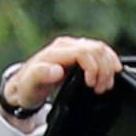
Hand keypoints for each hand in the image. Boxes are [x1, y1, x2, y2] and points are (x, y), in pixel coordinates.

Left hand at [1, 36, 122, 114]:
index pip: (84, 53)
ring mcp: (74, 48)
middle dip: (104, 70)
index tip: (92, 86)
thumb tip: (57, 70)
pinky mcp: (81, 53)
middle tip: (101, 89)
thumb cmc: (28, 88)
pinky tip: (110, 75)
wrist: (25, 87)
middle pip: (96, 49)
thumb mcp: (30, 85)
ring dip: (109, 68)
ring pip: (102, 49)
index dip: (93, 69)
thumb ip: (41, 75)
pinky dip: (110, 63)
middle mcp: (66, 46)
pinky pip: (101, 53)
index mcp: (56, 52)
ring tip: (104, 85)